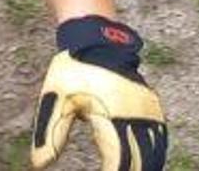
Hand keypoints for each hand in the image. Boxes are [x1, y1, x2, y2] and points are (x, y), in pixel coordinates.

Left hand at [30, 16, 167, 169]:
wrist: (97, 39)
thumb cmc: (72, 70)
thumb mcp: (55, 99)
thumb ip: (49, 134)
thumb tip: (39, 164)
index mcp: (111, 116)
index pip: (117, 163)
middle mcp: (135, 116)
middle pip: (140, 162)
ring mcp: (147, 111)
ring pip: (155, 152)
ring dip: (145, 167)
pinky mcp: (151, 106)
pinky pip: (158, 136)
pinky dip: (154, 153)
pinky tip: (147, 164)